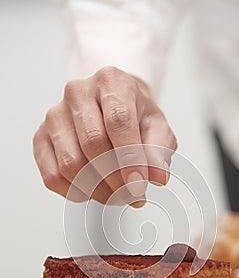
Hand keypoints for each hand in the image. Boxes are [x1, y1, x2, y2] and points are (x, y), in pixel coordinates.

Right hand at [33, 67, 176, 205]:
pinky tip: (93, 189)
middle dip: (115, 180)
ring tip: (116, 194)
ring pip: (70, 165)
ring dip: (97, 190)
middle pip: (93, 144)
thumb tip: (158, 177)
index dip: (129, 159)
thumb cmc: (135, 117)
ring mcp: (55, 115)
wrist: (112, 108)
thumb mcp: (157, 128)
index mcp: (111, 81)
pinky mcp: (40, 138)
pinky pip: (52, 177)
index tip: (139, 186)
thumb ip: (159, 151)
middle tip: (132, 196)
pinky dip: (76, 192)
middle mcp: (78, 92)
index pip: (118, 120)